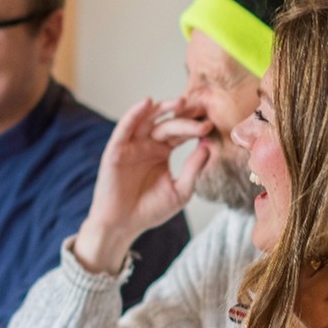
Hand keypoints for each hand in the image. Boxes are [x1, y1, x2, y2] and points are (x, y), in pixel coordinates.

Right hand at [71, 98, 210, 274]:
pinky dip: (135, 113)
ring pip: (147, 120)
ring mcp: (131, 145)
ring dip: (162, 108)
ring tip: (179, 102)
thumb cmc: (150, 210)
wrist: (123, 225)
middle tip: (201, 115)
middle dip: (185, 118)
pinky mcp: (116, 149)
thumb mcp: (180, 190)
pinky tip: (147, 103)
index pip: (181, 133)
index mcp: (162, 151)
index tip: (212, 124)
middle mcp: (147, 144)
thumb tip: (209, 146)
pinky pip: (125, 127)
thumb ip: (193, 169)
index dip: (195, 127)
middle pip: (168, 124)